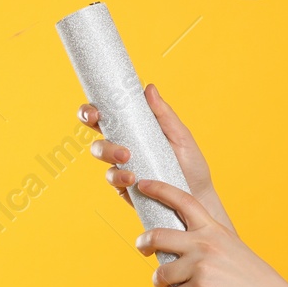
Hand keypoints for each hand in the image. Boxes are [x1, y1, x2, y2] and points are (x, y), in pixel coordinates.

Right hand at [79, 83, 213, 209]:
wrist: (198, 197)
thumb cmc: (191, 164)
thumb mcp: (181, 137)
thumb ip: (164, 115)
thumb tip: (149, 88)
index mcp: (135, 129)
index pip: (108, 113)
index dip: (93, 108)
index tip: (94, 109)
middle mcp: (124, 145)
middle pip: (96, 129)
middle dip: (89, 121)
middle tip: (97, 121)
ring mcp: (121, 165)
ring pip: (99, 152)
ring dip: (107, 150)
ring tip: (126, 157)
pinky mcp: (123, 186)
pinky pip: (112, 178)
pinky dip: (118, 176)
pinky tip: (132, 178)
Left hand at [133, 177, 287, 286]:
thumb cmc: (249, 276)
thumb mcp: (229, 247)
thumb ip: (205, 241)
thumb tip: (176, 247)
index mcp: (212, 229)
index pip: (182, 201)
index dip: (160, 190)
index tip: (143, 184)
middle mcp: (204, 244)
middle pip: (157, 236)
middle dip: (143, 243)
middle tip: (143, 248)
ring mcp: (200, 266)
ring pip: (161, 273)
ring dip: (159, 282)